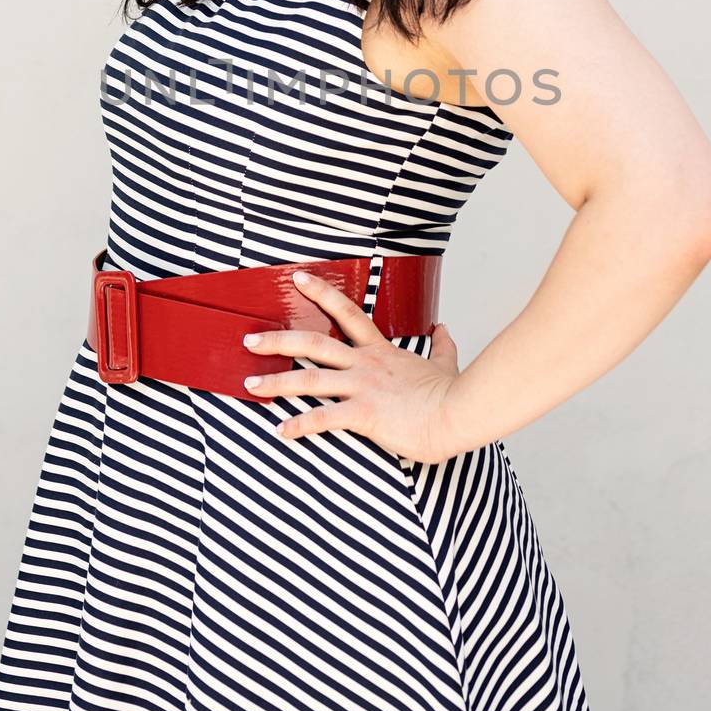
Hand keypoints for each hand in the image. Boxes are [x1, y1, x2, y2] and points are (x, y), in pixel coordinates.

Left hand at [241, 268, 461, 463]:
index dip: (321, 293)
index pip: (346, 312)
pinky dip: (299, 426)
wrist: (460, 413)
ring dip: (275, 382)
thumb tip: (443, 330)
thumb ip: (441, 346)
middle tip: (250, 339)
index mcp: (381, 351)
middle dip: (278, 340)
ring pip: (309, 380)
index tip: (298, 279)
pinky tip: (281, 431)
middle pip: (314, 343)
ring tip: (250, 385)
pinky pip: (323, 419)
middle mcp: (366, 364)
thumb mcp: (445, 363)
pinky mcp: (364, 413)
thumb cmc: (452, 394)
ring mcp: (363, 387)